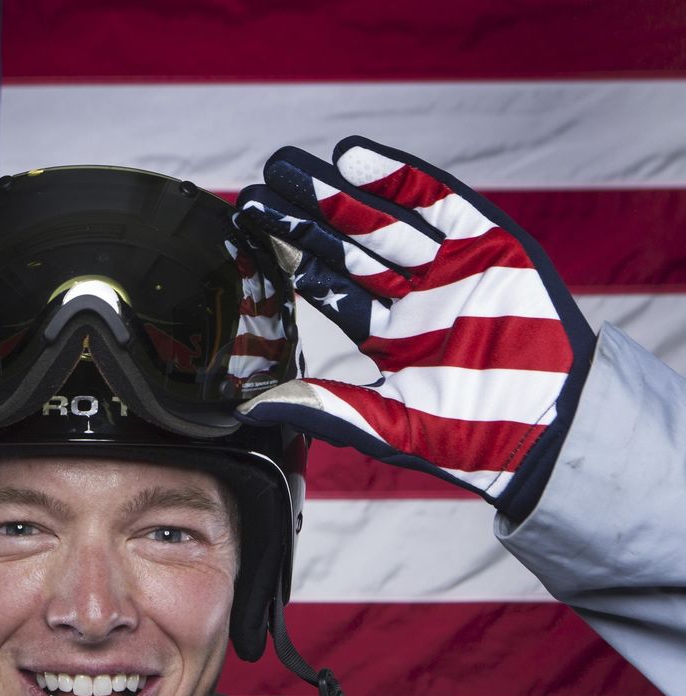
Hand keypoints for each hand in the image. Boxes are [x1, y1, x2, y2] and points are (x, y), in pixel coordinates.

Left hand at [232, 136, 595, 518]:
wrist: (550, 422)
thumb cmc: (475, 433)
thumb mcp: (387, 426)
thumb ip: (324, 407)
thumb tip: (252, 409)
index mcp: (389, 335)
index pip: (330, 287)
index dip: (291, 259)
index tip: (250, 236)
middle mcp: (413, 294)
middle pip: (345, 246)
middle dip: (301, 216)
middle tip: (255, 189)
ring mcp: (448, 264)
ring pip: (379, 218)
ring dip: (334, 191)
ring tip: (288, 167)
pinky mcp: (486, 239)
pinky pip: (435, 199)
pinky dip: (396, 175)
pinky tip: (351, 156)